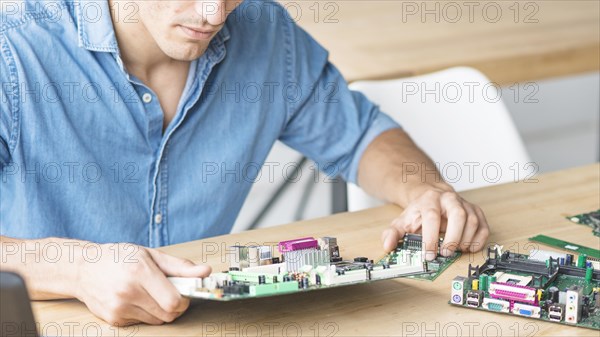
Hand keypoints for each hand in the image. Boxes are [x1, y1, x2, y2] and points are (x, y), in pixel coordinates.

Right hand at [74, 243, 210, 325]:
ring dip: (160, 310)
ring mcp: (119, 308)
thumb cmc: (120, 258)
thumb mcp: (151, 255)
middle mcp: (128, 292)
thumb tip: (206, 272)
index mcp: (140, 273)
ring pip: (157, 320)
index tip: (184, 293)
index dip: (184, 300)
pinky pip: (142, 322)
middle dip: (175, 306)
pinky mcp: (113, 319)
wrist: (84, 268)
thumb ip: (181, 266)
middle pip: (168, 314)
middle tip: (170, 293)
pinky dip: (145, 313)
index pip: (173, 301)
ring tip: (150, 293)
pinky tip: (136, 299)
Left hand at [381, 187, 489, 259]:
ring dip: (466, 240)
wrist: (433, 196)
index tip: (428, 254)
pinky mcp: (476, 212)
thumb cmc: (419, 213)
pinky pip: (484, 226)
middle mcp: (449, 200)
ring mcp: (465, 205)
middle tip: (446, 253)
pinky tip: (468, 248)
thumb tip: (388, 245)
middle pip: (459, 215)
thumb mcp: (402, 221)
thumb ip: (392, 233)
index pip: (432, 216)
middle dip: (454, 237)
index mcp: (429, 200)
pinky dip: (478, 240)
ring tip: (455, 251)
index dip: (431, 237)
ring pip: (473, 221)